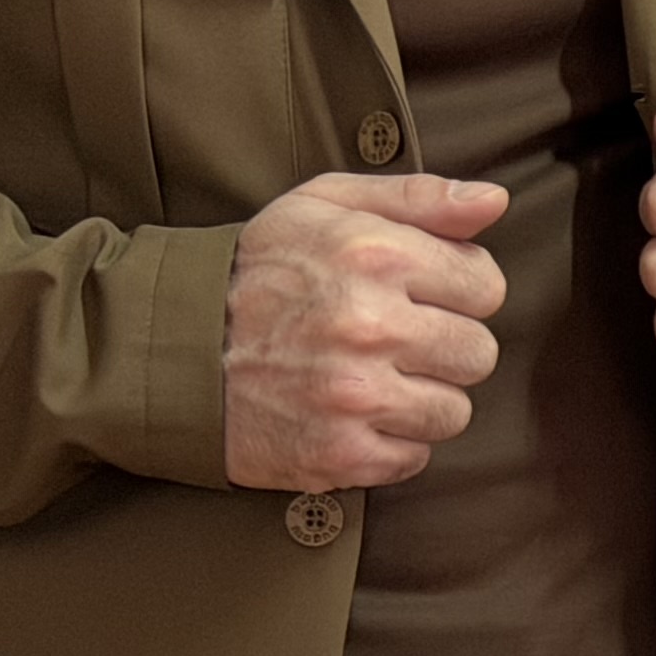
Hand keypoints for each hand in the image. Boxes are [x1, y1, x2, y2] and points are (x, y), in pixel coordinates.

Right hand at [222, 172, 507, 490]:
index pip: (486, 286)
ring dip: (421, 398)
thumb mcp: (325, 205)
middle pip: (478, 352)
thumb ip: (419, 197)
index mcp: (375, 256)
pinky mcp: (336, 454)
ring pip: (454, 411)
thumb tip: (494, 201)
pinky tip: (349, 415)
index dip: (456, 290)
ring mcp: (353, 395)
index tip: (417, 293)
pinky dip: (389, 443)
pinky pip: (413, 457)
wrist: (161, 347)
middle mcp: (369, 326)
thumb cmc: (256, 269)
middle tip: (390, 339)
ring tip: (369, 376)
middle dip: (443, 345)